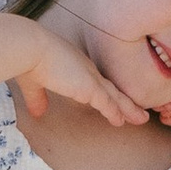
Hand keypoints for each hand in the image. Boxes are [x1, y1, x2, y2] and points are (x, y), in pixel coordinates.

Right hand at [14, 23, 145, 131]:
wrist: (30, 48)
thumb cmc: (28, 59)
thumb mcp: (34, 83)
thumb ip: (38, 98)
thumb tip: (37, 113)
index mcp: (75, 65)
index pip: (96, 82)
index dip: (107, 93)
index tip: (115, 101)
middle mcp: (86, 69)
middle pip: (111, 88)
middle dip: (125, 101)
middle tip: (138, 112)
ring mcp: (89, 77)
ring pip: (115, 96)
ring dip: (128, 108)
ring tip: (141, 119)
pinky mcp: (88, 87)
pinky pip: (107, 103)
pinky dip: (115, 112)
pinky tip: (122, 122)